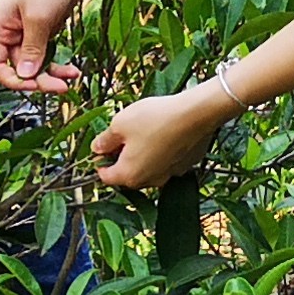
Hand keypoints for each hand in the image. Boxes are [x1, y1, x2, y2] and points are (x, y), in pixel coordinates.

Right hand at [0, 0, 90, 91]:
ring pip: (34, 65)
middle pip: (18, 68)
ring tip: (71, 79)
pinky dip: (58, 65)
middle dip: (38, 80)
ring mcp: (27, 33)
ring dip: (51, 75)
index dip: (13, 80)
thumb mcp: (39, 17)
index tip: (34, 86)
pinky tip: (73, 71)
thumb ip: (32, 48)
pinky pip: (47, 55)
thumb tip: (25, 76)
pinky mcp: (43, 31)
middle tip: (61, 87)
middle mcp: (9, 33)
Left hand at [94, 84, 224, 191]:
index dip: (100, 160)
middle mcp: (149, 181)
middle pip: (128, 174)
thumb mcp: (119, 123)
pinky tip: (166, 133)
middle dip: (123, 157)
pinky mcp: (186, 165)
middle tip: (125, 134)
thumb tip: (97, 147)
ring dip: (144, 155)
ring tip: (147, 131)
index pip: (105, 176)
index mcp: (128, 175)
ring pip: (149, 168)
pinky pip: (167, 162)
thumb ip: (104, 139)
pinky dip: (163, 152)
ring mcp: (170, 175)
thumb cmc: (154, 118)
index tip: (104, 144)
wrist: (196, 113)